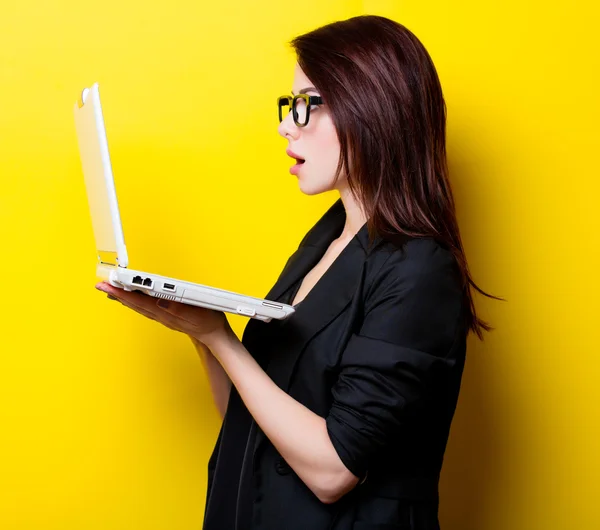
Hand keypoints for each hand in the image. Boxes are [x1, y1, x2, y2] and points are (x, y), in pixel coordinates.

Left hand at [95, 281, 229, 347]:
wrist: (212, 335)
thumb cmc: (207, 322)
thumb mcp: (197, 313)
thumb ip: (178, 307)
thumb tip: (158, 300)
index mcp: (167, 312)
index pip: (140, 301)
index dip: (123, 292)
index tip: (110, 285)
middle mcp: (161, 315)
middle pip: (135, 303)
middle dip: (117, 293)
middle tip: (101, 285)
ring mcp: (162, 316)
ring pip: (137, 306)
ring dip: (122, 298)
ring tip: (109, 291)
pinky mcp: (165, 315)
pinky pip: (144, 308)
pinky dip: (133, 302)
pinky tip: (129, 299)